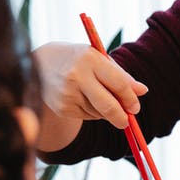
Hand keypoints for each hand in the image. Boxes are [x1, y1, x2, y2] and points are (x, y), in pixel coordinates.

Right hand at [32, 41, 148, 127]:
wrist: (37, 64)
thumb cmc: (76, 59)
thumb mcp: (97, 58)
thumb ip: (120, 75)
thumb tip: (143, 91)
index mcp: (90, 59)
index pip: (118, 83)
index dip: (130, 98)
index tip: (135, 107)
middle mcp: (77, 77)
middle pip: (108, 105)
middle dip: (121, 117)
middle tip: (127, 121)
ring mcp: (67, 94)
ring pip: (99, 113)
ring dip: (105, 111)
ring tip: (94, 94)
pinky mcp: (62, 108)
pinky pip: (87, 116)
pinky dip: (91, 112)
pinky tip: (81, 98)